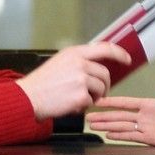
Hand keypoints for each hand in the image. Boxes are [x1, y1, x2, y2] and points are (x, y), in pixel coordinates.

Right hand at [16, 43, 131, 119]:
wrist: (28, 98)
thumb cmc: (41, 84)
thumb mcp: (59, 63)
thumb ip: (78, 62)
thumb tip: (96, 67)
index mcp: (74, 53)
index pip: (105, 48)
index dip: (119, 53)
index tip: (127, 59)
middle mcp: (79, 63)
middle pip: (105, 74)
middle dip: (104, 86)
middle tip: (98, 94)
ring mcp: (81, 78)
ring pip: (101, 89)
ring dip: (94, 97)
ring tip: (78, 100)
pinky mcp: (81, 95)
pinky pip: (91, 102)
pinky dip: (84, 107)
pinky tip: (71, 105)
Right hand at [85, 59, 154, 149]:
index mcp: (151, 106)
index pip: (126, 102)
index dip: (112, 101)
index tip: (99, 99)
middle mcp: (146, 118)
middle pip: (119, 116)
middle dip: (103, 116)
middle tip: (88, 115)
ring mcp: (147, 129)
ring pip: (122, 126)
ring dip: (107, 126)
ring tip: (93, 125)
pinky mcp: (151, 139)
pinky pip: (132, 137)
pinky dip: (120, 136)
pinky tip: (109, 135)